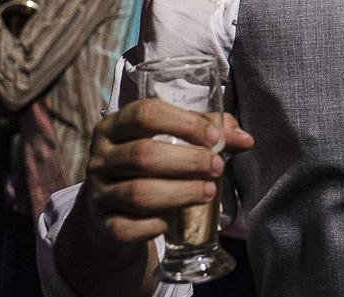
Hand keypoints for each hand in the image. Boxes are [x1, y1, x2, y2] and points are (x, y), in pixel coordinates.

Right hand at [79, 99, 252, 245]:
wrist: (108, 210)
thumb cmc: (149, 166)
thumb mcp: (170, 140)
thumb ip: (207, 133)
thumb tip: (246, 139)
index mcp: (115, 127)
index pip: (146, 114)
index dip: (184, 123)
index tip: (214, 138)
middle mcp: (100, 158)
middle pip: (144, 155)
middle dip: (190, 161)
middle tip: (217, 167)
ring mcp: (97, 194)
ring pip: (140, 193)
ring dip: (182, 192)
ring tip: (208, 191)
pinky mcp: (102, 226)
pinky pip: (130, 228)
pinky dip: (157, 224)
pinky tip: (173, 218)